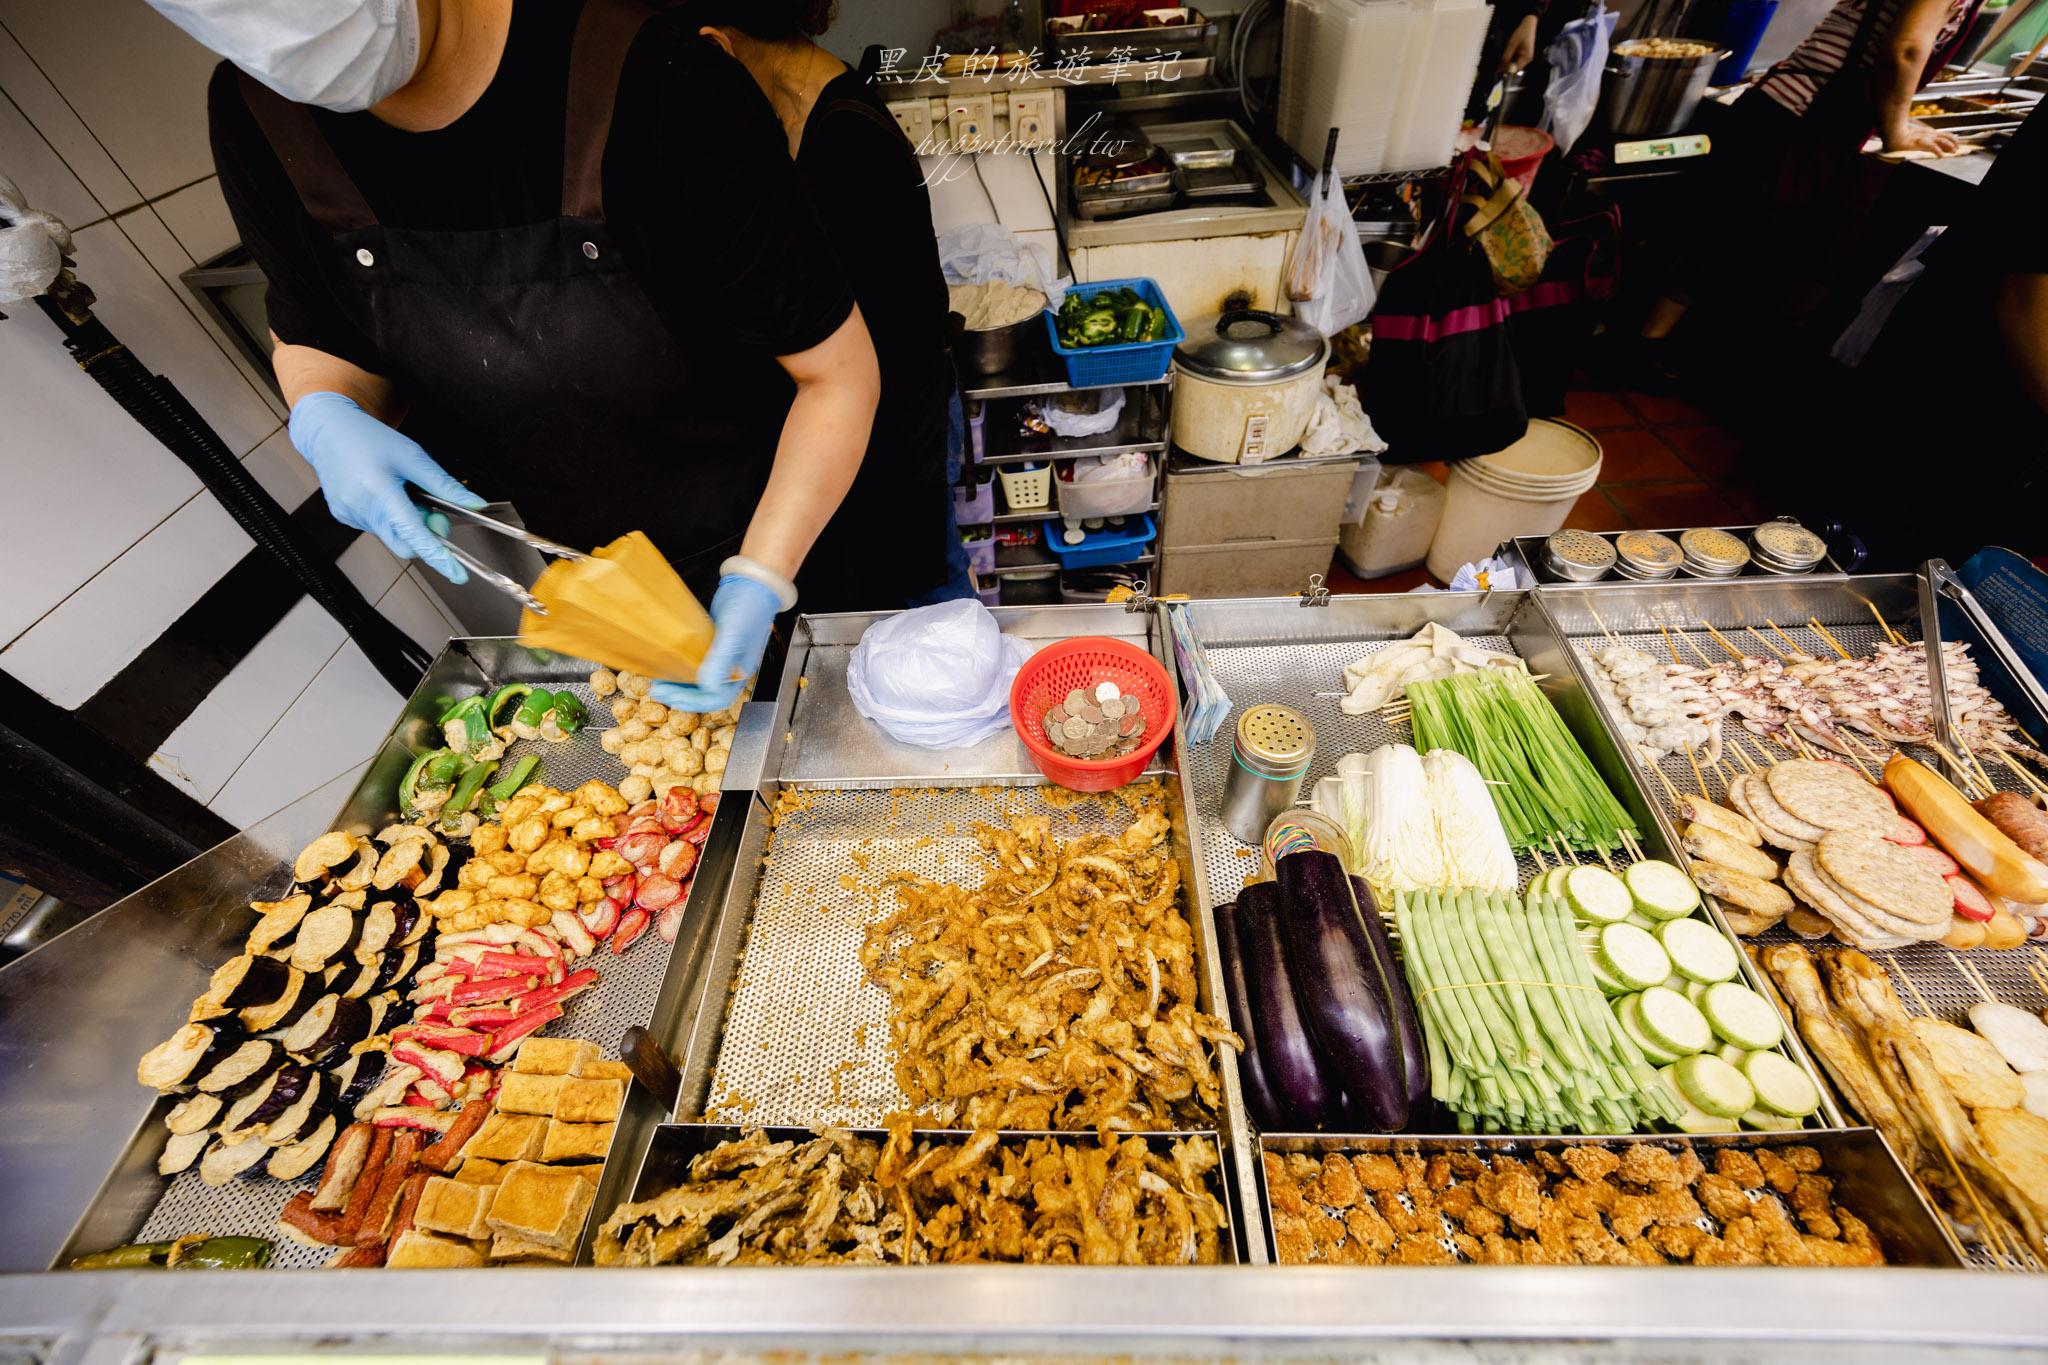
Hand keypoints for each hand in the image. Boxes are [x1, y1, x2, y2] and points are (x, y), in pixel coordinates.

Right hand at [287, 389, 484, 581]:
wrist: (329, 430)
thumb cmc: (370, 439)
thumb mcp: (413, 457)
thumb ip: (444, 485)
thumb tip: (474, 504)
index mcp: (380, 493)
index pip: (414, 536)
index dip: (439, 557)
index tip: (457, 574)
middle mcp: (361, 509)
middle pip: (405, 544)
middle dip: (424, 534)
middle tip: (428, 506)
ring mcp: (350, 516)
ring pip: (392, 535)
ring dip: (405, 521)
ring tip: (398, 489)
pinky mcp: (344, 516)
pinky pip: (377, 527)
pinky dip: (388, 517)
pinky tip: (381, 492)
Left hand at [648, 573, 780, 711]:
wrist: (752, 583)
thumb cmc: (749, 608)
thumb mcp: (733, 634)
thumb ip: (720, 661)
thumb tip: (707, 686)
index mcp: (740, 672)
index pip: (716, 698)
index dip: (693, 702)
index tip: (670, 697)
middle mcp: (731, 669)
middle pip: (705, 693)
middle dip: (681, 696)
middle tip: (658, 690)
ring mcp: (722, 657)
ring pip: (699, 680)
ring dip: (679, 684)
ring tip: (660, 681)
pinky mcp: (712, 645)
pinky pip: (696, 663)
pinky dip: (682, 667)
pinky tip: (670, 663)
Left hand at [1500, 13, 1538, 72]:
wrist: (1528, 24)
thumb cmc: (1522, 33)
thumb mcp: (1511, 45)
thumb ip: (1506, 57)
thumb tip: (1500, 68)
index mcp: (1526, 58)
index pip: (1515, 70)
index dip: (1506, 71)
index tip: (1497, 70)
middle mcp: (1527, 59)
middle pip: (1514, 68)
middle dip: (1506, 66)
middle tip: (1499, 61)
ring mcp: (1526, 57)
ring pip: (1514, 64)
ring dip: (1508, 61)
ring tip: (1506, 52)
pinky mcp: (1524, 54)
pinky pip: (1515, 59)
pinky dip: (1510, 57)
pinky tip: (1509, 51)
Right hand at [1883, 119, 1960, 156]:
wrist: (1894, 135)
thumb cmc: (1900, 137)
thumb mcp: (1913, 137)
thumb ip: (1920, 138)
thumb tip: (1924, 143)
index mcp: (1928, 133)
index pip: (1942, 134)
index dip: (1950, 138)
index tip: (1955, 143)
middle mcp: (1929, 134)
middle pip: (1945, 136)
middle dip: (1953, 142)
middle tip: (1957, 148)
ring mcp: (1926, 138)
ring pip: (1942, 140)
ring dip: (1949, 146)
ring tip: (1953, 151)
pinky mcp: (1921, 142)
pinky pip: (1932, 147)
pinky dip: (1938, 151)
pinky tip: (1940, 156)